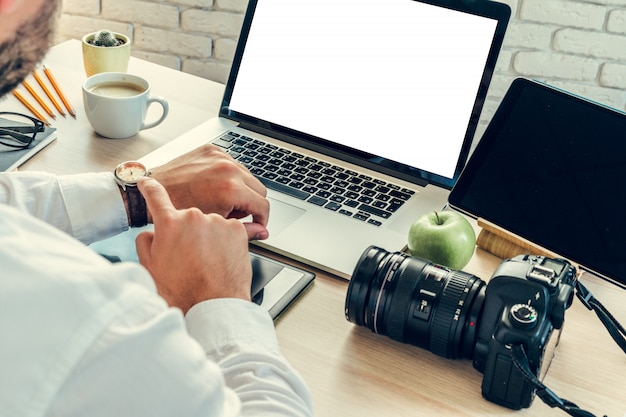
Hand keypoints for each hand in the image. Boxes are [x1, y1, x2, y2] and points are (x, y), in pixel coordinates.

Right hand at [135, 177, 252, 313]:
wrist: (213, 306)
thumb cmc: (183, 292)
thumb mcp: (150, 267)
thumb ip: (147, 242)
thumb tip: (152, 232)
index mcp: (169, 223)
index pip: (156, 196)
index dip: (150, 187)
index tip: (148, 181)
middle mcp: (194, 217)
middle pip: (188, 216)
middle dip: (188, 231)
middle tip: (188, 255)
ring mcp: (218, 222)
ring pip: (210, 223)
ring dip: (208, 236)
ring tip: (206, 262)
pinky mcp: (238, 230)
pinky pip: (229, 230)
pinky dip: (226, 241)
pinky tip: (220, 259)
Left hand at [148, 144, 269, 240]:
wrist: (148, 193)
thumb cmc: (176, 211)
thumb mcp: (213, 224)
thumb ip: (244, 229)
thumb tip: (262, 232)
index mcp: (230, 188)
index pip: (263, 204)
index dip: (262, 218)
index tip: (257, 223)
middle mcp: (228, 169)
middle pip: (259, 189)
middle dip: (252, 204)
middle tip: (236, 214)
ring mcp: (220, 156)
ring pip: (248, 176)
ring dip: (242, 189)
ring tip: (223, 201)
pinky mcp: (212, 150)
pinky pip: (233, 164)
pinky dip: (229, 176)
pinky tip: (215, 187)